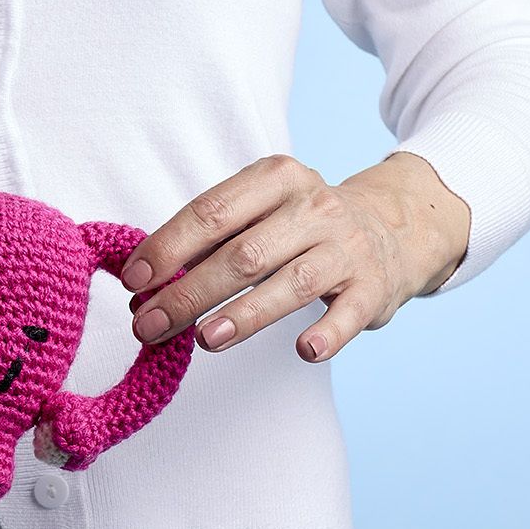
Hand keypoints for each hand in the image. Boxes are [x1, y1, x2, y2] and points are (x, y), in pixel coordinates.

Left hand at [120, 153, 469, 363]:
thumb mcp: (263, 210)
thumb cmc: (303, 226)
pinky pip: (349, 314)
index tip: (134, 281)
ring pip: (290, 283)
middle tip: (147, 325)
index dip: (168, 247)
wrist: (395, 228)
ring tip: (204, 339)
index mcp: (278, 178)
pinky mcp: (374, 288)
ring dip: (244, 314)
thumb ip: (210, 242)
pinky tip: (304, 351)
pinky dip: (327, 334)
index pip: (213, 211)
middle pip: (243, 253)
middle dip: (189, 292)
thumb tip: (145, 288)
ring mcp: (347, 247)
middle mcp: (315, 207)